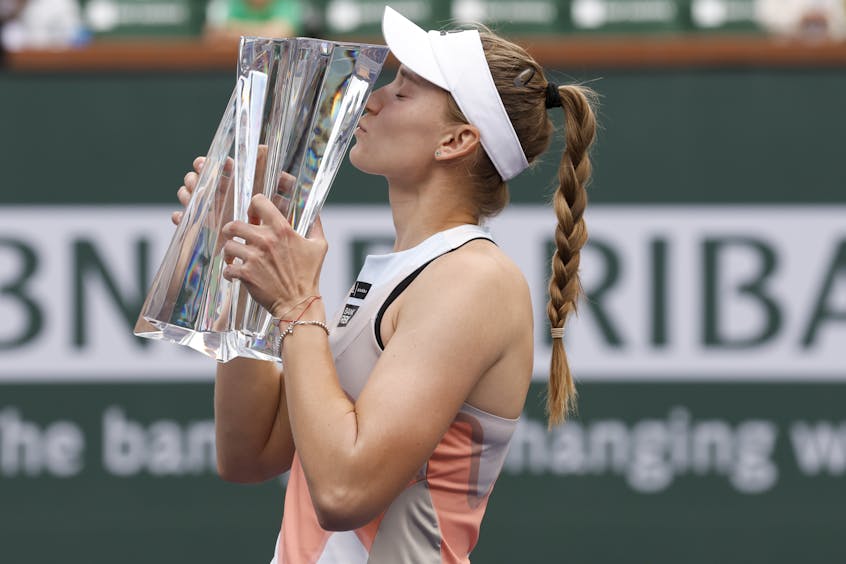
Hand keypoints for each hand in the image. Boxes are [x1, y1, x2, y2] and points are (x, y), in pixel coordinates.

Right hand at [173, 149, 295, 225]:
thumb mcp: (283, 199)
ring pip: (187, 195)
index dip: (210, 163)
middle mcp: (217, 194)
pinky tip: (181, 216)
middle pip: (196, 178)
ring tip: (192, 198)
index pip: (216, 166)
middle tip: (199, 182)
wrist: (272, 248)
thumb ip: (283, 181)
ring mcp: (208, 210)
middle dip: (194, 177)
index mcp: (234, 182)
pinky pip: (184, 220)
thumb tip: (269, 154)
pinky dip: (180, 217)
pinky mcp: (203, 228)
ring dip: (186, 194)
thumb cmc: (277, 219)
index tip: (209, 165)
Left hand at [221, 194, 327, 318]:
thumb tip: (316, 215)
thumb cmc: (309, 276)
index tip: (253, 217)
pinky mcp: (246, 274)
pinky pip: (227, 268)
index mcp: (282, 230)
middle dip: (231, 230)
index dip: (253, 208)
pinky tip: (234, 273)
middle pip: (234, 225)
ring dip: (229, 251)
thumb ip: (316, 227)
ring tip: (233, 257)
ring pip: (228, 246)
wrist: (299, 303)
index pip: (259, 203)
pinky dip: (228, 271)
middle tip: (234, 236)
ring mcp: (254, 257)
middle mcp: (266, 241)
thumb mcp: (319, 247)